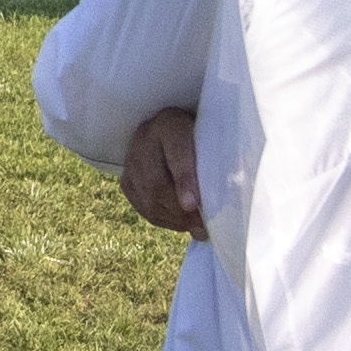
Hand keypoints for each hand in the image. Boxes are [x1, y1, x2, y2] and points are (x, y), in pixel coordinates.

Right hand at [116, 104, 206, 235]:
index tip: (193, 205)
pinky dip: (163, 219)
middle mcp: (145, 138)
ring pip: (148, 197)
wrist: (177, 132)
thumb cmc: (204, 137)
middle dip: (180, 210)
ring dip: (173, 218)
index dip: (184, 180)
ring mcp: (131, 159)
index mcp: (170, 122)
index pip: (176, 152)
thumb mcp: (212, 140)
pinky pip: (142, 205)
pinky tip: (180, 223)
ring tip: (195, 228)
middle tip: (202, 226)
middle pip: (156, 181)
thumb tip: (224, 200)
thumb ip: (218, 162)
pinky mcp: (126, 178)